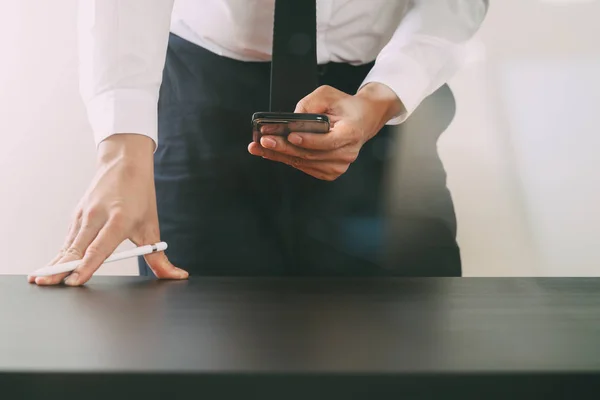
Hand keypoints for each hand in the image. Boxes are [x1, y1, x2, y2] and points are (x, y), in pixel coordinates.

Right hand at [28, 134, 187, 285]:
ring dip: (54, 262)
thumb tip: (177, 276)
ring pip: (68, 244)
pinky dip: (60, 253)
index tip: (74, 281)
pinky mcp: (76, 215)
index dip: (86, 266)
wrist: (124, 162)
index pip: (99, 248)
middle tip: (44, 282)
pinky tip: (51, 267)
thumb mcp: (152, 227)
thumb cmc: (140, 195)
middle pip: (76, 248)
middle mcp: (97, 216)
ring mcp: (83, 214)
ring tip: (40, 278)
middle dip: (59, 268)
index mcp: (118, 219)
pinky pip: (68, 239)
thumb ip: (160, 258)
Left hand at [248, 83, 402, 180]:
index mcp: (351, 133)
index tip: (290, 136)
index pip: (327, 142)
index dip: (308, 140)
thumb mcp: (328, 94)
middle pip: (311, 155)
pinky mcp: (331, 171)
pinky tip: (273, 154)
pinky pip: (306, 167)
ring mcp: (339, 165)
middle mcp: (346, 153)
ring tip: (260, 148)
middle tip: (264, 141)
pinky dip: (288, 160)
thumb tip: (292, 119)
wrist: (363, 119)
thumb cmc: (345, 106)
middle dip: (284, 148)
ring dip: (280, 156)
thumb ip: (310, 103)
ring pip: (305, 163)